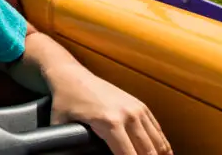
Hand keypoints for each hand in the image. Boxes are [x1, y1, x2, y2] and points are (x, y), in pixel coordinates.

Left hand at [50, 72, 171, 154]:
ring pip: (157, 142)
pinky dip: (161, 145)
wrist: (70, 75)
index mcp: (110, 123)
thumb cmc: (64, 100)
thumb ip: (65, 144)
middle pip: (147, 152)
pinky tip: (160, 153)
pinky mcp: (140, 105)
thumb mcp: (60, 125)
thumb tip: (64, 154)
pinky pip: (157, 130)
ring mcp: (137, 109)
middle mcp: (128, 115)